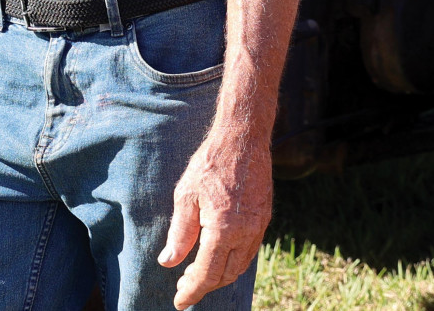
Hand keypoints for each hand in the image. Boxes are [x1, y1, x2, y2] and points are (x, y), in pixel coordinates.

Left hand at [159, 124, 270, 307]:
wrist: (243, 139)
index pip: (207, 274)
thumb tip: (169, 262)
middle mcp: (245, 233)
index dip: (192, 290)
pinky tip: (218, 255)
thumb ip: (179, 233)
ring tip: (198, 274)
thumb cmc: (210, 164)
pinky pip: (249, 251)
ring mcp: (258, 227)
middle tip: (184, 287)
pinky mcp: (264, 218)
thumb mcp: (185, 196)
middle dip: (204, 286)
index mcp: (223, 230)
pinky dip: (233, 261)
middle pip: (225, 275)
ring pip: (239, 266)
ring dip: (220, 275)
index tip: (179, 302)